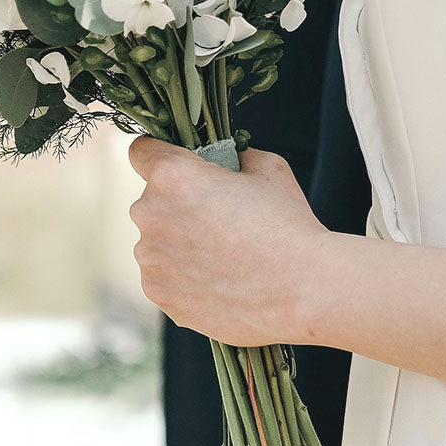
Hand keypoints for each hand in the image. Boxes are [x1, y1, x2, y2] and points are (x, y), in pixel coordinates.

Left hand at [128, 138, 328, 345]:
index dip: (160, 154)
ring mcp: (151, 259)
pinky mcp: (159, 294)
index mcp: (172, 176)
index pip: (141, 151)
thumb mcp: (266, 167)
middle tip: (216, 218)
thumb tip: (226, 162)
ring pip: (156, 240)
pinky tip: (218, 280)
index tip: (177, 165)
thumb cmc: (287, 225)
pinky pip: (162, 275)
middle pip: (152, 199)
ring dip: (178, 242)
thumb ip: (232, 157)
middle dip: (176, 203)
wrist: (304, 292)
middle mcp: (150, 214)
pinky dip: (182, 276)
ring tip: (222, 255)